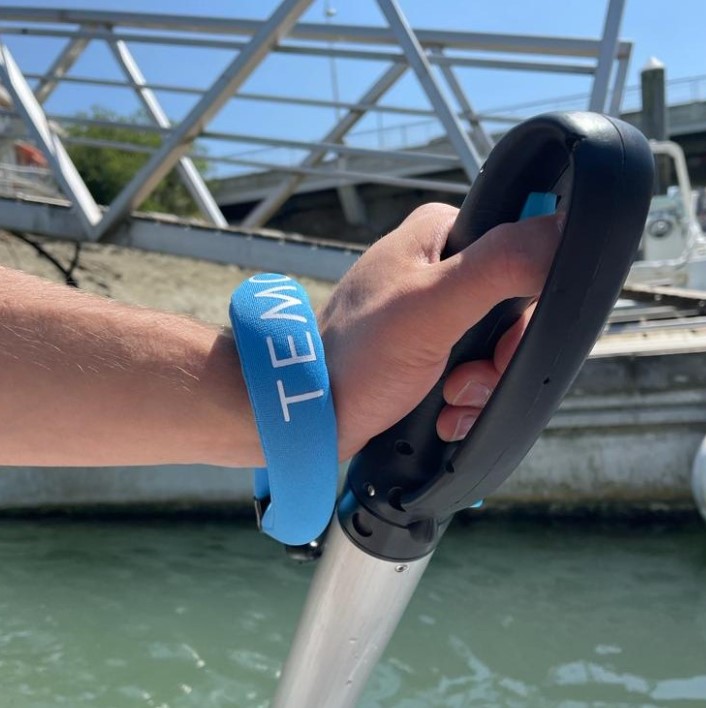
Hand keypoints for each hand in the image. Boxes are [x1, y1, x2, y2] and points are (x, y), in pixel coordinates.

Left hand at [319, 203, 562, 459]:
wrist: (310, 414)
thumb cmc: (355, 358)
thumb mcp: (431, 306)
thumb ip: (500, 265)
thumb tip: (567, 227)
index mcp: (440, 235)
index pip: (522, 249)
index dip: (528, 302)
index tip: (504, 342)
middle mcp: (438, 267)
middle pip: (514, 308)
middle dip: (498, 357)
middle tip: (465, 380)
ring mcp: (432, 309)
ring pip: (497, 345)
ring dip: (482, 385)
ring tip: (449, 399)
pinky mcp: (427, 346)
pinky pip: (475, 368)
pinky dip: (467, 398)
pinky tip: (446, 411)